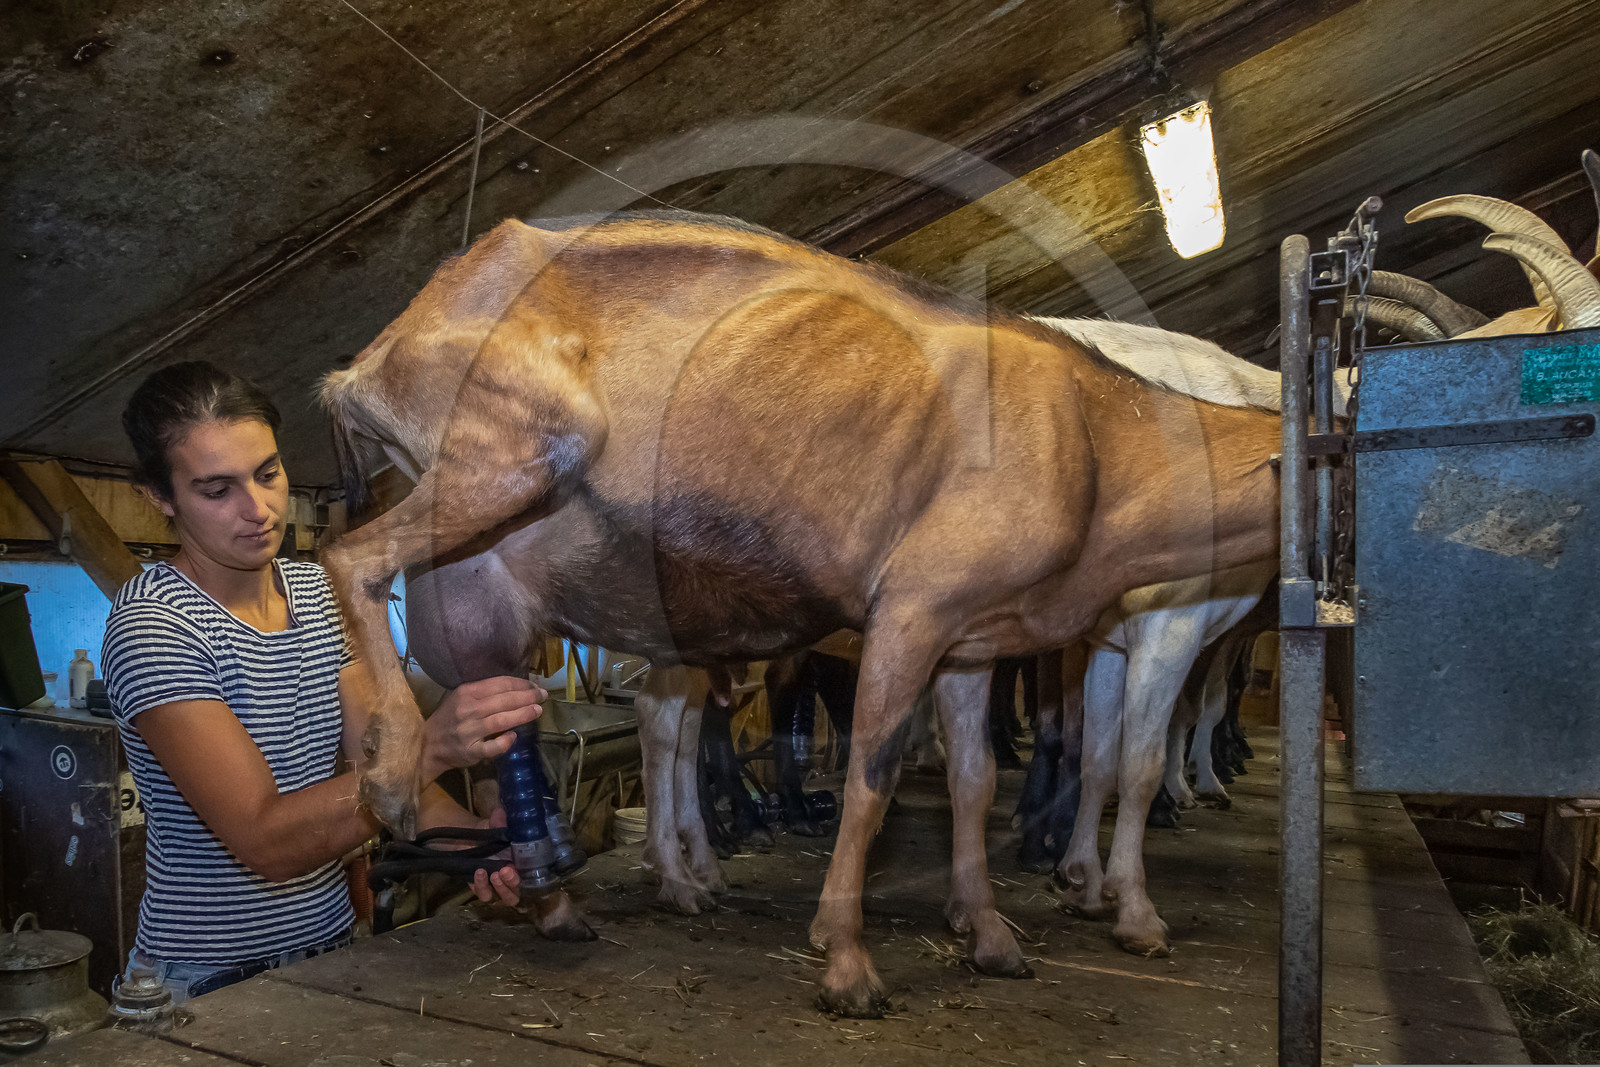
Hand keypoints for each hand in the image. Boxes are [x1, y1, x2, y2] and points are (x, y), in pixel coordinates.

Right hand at [420, 676, 544, 781]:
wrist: (427, 744)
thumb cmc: (450, 718)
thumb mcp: (462, 698)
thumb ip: (485, 692)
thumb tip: (518, 688)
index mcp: (467, 693)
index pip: (500, 684)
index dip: (521, 684)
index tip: (535, 686)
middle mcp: (468, 710)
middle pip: (504, 701)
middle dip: (528, 697)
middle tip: (543, 696)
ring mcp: (469, 731)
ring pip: (501, 720)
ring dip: (523, 715)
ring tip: (537, 711)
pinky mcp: (470, 751)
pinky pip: (492, 746)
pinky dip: (505, 741)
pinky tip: (514, 736)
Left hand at [470, 806, 520, 906]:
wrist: (469, 838)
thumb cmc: (489, 833)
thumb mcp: (495, 825)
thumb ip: (499, 821)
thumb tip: (500, 813)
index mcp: (521, 865)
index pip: (529, 879)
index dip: (525, 877)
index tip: (514, 867)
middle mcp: (512, 879)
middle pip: (517, 893)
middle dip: (511, 885)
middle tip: (503, 872)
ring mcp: (497, 887)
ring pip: (504, 899)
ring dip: (499, 889)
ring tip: (491, 874)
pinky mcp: (482, 889)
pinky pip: (484, 895)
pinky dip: (482, 887)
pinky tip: (478, 873)